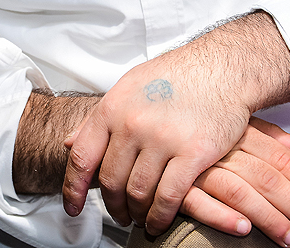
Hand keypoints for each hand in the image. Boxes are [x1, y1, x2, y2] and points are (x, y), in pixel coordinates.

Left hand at [62, 13, 289, 240]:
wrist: (221, 67)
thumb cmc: (174, 77)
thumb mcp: (128, 88)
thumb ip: (98, 118)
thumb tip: (68, 142)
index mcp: (112, 108)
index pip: (82, 157)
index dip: (73, 188)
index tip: (73, 208)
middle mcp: (132, 124)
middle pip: (110, 180)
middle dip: (113, 205)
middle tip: (120, 215)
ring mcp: (162, 139)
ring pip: (138, 192)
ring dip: (136, 213)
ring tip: (139, 219)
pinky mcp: (193, 153)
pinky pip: (169, 197)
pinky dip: (160, 216)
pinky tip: (158, 223)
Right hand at [173, 119, 289, 246]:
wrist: (141, 112)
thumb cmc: (191, 119)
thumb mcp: (232, 123)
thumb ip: (267, 135)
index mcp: (236, 132)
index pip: (281, 159)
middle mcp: (219, 146)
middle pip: (267, 178)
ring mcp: (195, 164)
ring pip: (239, 192)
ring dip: (268, 218)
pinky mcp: (171, 182)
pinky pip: (197, 201)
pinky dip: (222, 216)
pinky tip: (243, 230)